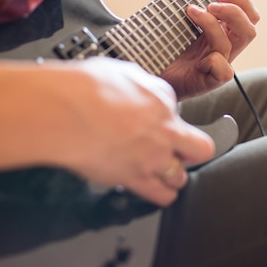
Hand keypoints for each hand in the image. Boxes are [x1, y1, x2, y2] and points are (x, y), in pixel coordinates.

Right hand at [42, 58, 214, 205]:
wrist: (66, 111)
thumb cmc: (86, 87)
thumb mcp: (122, 71)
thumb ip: (138, 86)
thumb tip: (137, 91)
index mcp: (162, 98)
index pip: (175, 110)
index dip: (164, 115)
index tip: (154, 118)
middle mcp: (164, 130)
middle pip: (200, 148)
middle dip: (191, 150)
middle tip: (177, 150)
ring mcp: (153, 157)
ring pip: (181, 176)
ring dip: (172, 174)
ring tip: (159, 171)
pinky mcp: (135, 179)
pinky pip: (162, 196)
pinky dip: (161, 194)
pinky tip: (155, 188)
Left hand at [161, 0, 259, 99]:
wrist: (151, 75)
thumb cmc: (165, 49)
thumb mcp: (179, 22)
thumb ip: (191, 8)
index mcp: (223, 32)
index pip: (250, 16)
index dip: (242, 2)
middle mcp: (224, 48)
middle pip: (249, 30)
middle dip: (233, 12)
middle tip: (211, 5)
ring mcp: (218, 65)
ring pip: (229, 44)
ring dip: (211, 24)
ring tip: (191, 12)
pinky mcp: (211, 81)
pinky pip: (224, 70)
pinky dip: (213, 60)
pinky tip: (196, 59)